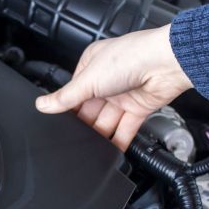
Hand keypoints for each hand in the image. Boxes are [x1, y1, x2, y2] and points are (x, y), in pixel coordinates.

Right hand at [34, 25, 192, 149]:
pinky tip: (110, 151)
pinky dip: (119, 141)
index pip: (74, 92)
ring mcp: (123, 95)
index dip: (68, 109)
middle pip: (90, 110)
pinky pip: (125, 129)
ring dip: (100, 134)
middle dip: (85, 123)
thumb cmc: (131, 57)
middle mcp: (108, 80)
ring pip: (106, 121)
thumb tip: (42, 104)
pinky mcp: (138, 108)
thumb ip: (66, 97)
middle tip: (76, 137)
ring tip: (91, 147)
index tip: (61, 124)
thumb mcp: (89, 79)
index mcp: (91, 66)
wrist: (166, 63)